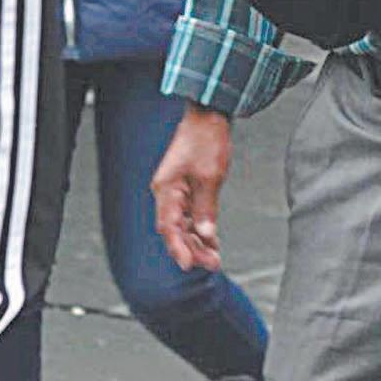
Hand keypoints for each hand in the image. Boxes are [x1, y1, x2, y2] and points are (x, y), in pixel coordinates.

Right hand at [151, 104, 233, 271]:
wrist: (209, 116)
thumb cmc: (206, 140)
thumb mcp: (210, 176)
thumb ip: (206, 208)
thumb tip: (204, 234)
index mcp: (166, 190)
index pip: (169, 227)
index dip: (178, 247)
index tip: (188, 264)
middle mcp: (167, 193)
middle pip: (175, 229)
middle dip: (192, 248)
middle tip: (212, 263)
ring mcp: (176, 190)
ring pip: (183, 224)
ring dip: (197, 241)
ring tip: (214, 257)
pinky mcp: (187, 187)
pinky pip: (190, 213)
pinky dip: (200, 227)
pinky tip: (212, 240)